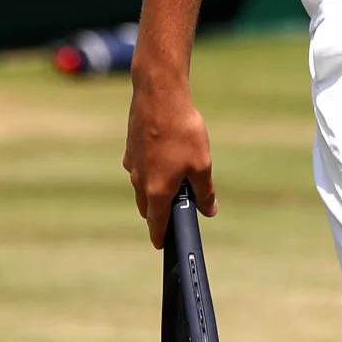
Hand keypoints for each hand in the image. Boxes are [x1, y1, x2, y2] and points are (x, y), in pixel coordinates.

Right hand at [124, 68, 215, 246]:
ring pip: (144, 186)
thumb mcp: (202, 165)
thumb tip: (210, 210)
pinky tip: (168, 155)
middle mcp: (139, 181)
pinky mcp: (132, 148)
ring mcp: (133, 164)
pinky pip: (142, 168)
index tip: (162, 245)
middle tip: (178, 209)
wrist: (159, 96)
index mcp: (156, 191)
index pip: (156, 224)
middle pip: (148, 207)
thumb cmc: (182, 131)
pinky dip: (153, 170)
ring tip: (179, 178)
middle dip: (161, 212)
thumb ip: (205, 192)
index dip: (160, 237)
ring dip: (157, 189)